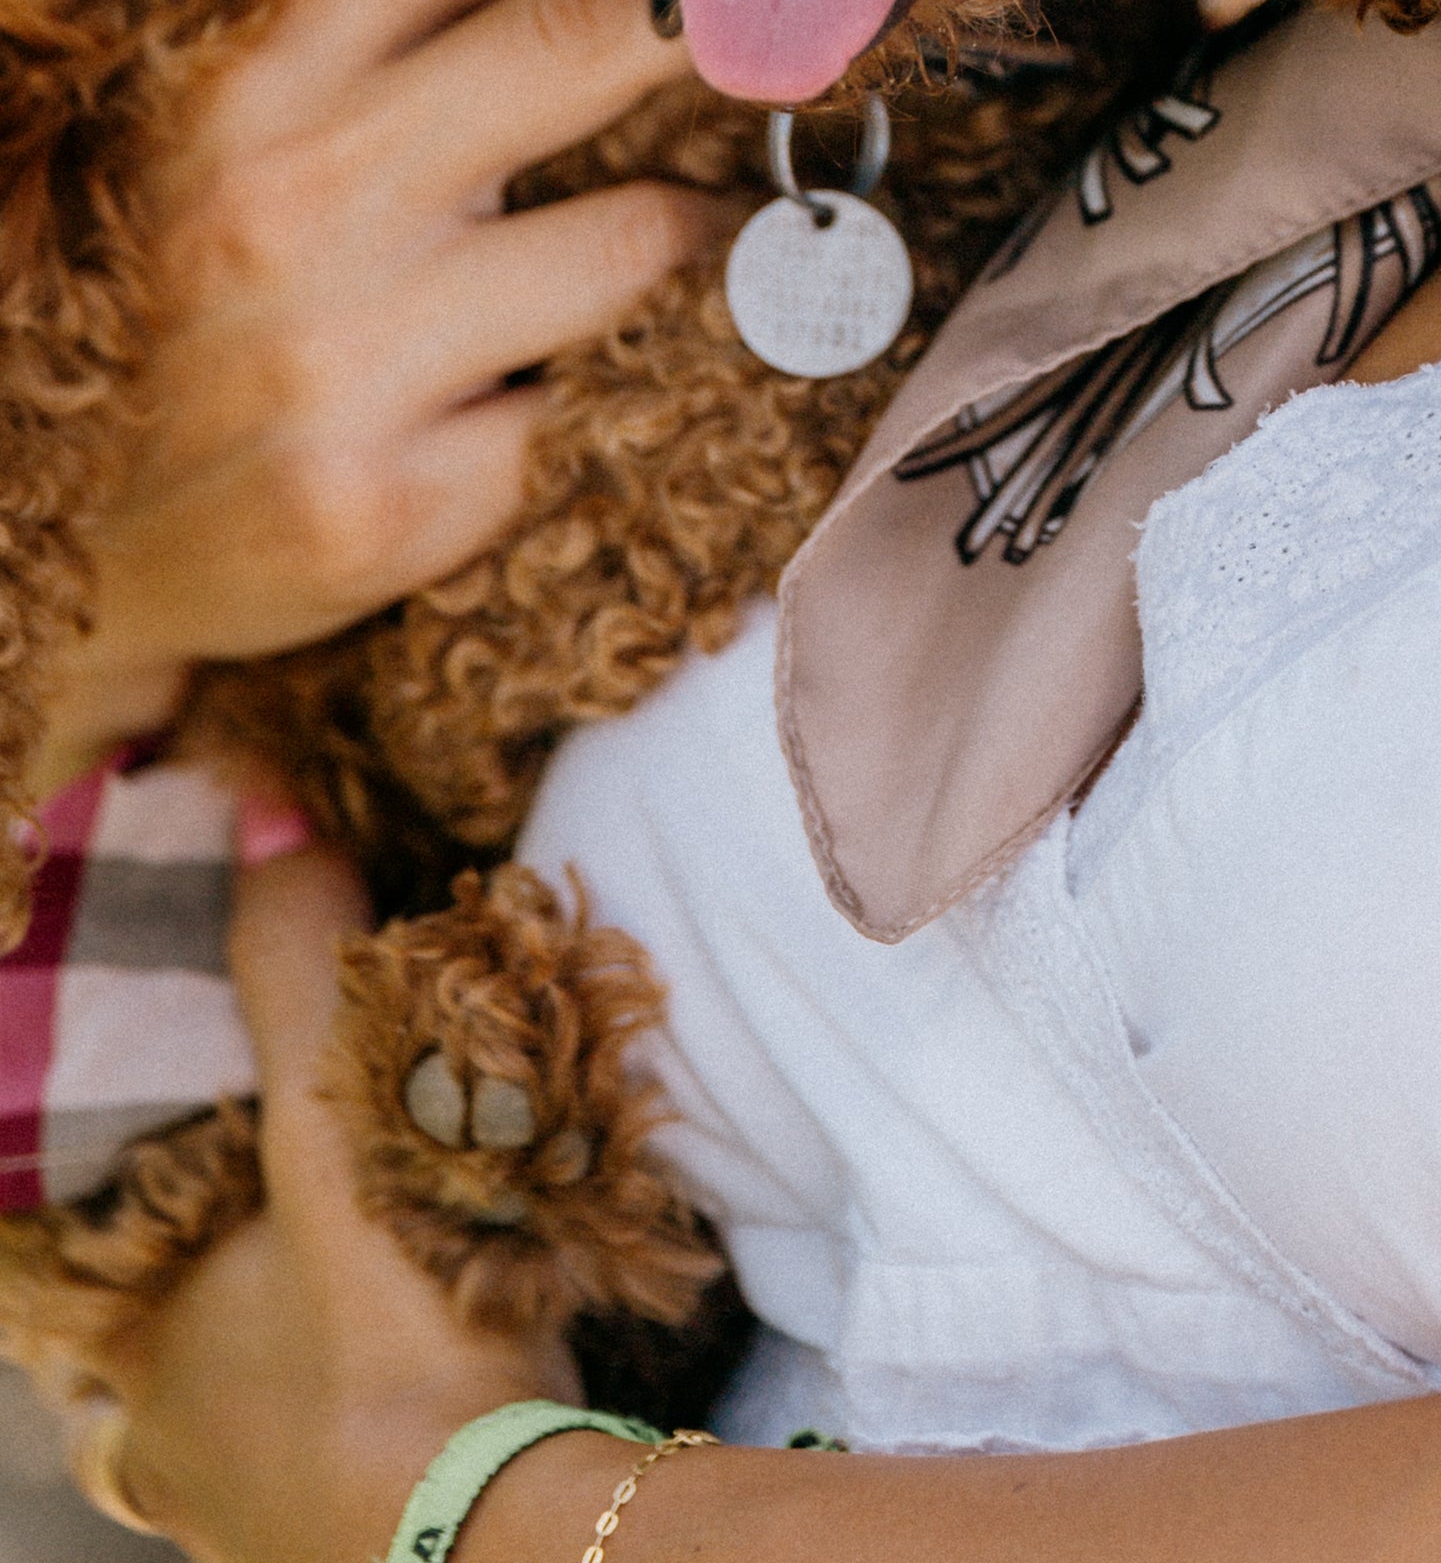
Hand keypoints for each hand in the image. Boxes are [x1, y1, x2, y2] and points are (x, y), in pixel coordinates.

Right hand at [40, 0, 732, 792]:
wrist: (50, 544)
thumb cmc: (179, 294)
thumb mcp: (237, 123)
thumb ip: (385, 15)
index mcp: (255, 74)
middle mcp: (295, 199)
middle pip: (594, 35)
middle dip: (715, 13)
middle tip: (788, 11)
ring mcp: (343, 360)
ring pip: (643, 231)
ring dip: (692, 226)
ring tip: (680, 224)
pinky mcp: (394, 506)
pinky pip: (600, 401)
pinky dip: (621, 385)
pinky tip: (586, 380)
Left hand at [78, 841, 564, 1562]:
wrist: (513, 1542)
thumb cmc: (396, 1346)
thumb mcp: (338, 1132)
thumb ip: (296, 969)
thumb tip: (262, 805)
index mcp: (134, 1355)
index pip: (74, 1260)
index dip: (113, 1189)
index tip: (166, 1128)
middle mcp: (166, 1447)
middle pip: (161, 1325)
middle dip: (211, 1253)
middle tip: (271, 1172)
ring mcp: (247, 1513)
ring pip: (235, 1393)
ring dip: (279, 1329)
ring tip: (343, 1245)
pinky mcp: (336, 1541)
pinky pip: (311, 1448)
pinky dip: (344, 1392)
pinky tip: (400, 1349)